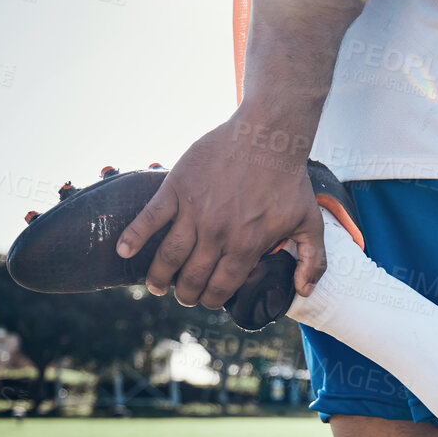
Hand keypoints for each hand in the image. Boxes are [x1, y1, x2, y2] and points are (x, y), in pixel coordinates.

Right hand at [117, 115, 326, 308]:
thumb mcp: (311, 222)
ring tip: (156, 286)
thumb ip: (313, 260)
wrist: (267, 136)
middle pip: (192, 277)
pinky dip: (134, 236)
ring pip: (169, 255)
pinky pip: (150, 217)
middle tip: (182, 296)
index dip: (212, 298)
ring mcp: (195, 212)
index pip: (222, 286)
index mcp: (247, 246)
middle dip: (186, 294)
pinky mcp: (177, 188)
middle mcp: (218, 234)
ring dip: (158, 276)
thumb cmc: (289, 180)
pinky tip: (123, 251)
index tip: (207, 299)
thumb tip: (305, 292)